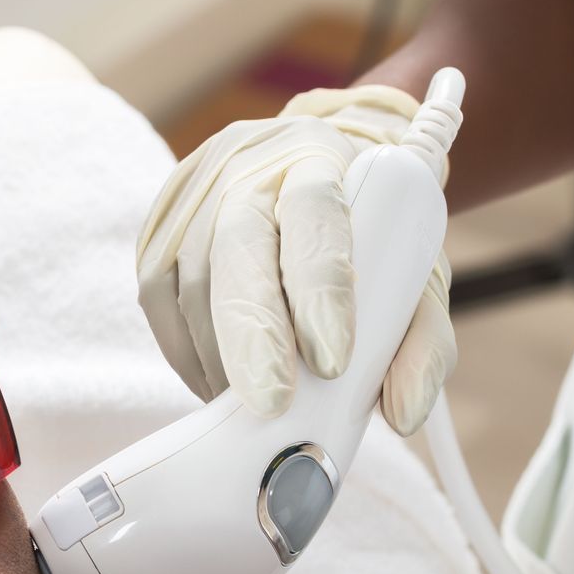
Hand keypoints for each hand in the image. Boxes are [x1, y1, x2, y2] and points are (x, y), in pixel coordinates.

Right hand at [135, 84, 456, 434]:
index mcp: (318, 161)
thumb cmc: (365, 230)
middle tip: (274, 405)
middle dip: (254, 335)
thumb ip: (420, 339)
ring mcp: (189, 206)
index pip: (315, 215)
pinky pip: (165, 314)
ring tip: (264, 406)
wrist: (304, 172)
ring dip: (228, 362)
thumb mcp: (413, 270)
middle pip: (238, 250)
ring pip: (196, 293)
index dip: (321, 288)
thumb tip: (404, 412)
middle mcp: (244, 173)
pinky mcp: (154, 244)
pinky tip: (228, 383)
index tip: (332, 361)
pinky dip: (197, 361)